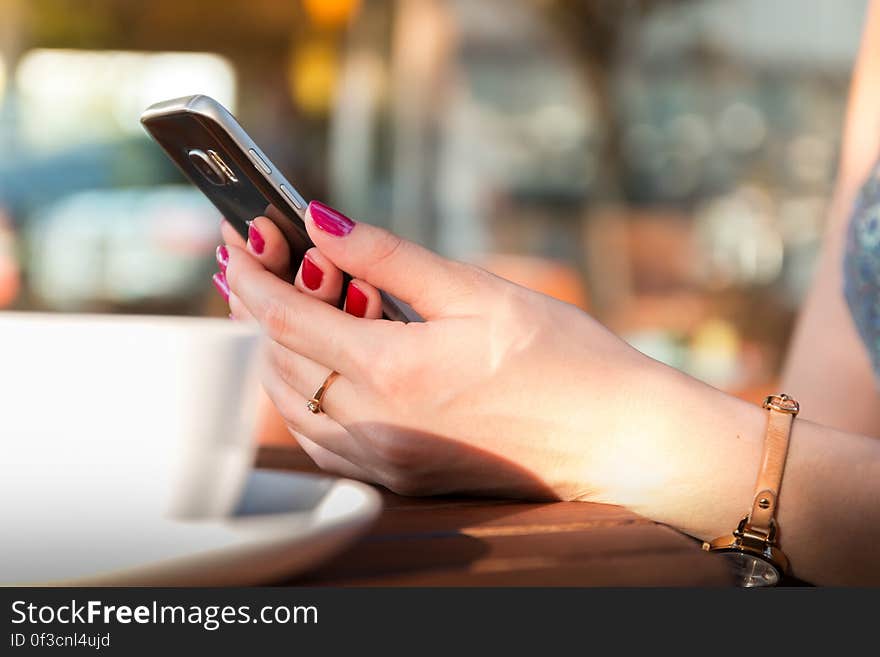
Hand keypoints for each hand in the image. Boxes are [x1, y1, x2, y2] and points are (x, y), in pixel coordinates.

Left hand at [218, 201, 682, 501]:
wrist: (612, 438)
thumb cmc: (561, 358)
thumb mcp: (476, 290)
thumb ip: (389, 257)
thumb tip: (320, 221)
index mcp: (393, 371)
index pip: (286, 317)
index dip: (251, 276)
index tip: (232, 241)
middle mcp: (377, 425)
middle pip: (277, 361)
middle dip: (253, 310)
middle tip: (249, 265)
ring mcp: (385, 459)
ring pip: (291, 404)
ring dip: (272, 353)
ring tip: (275, 306)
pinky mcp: (399, 476)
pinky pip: (322, 438)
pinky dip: (303, 395)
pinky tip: (316, 365)